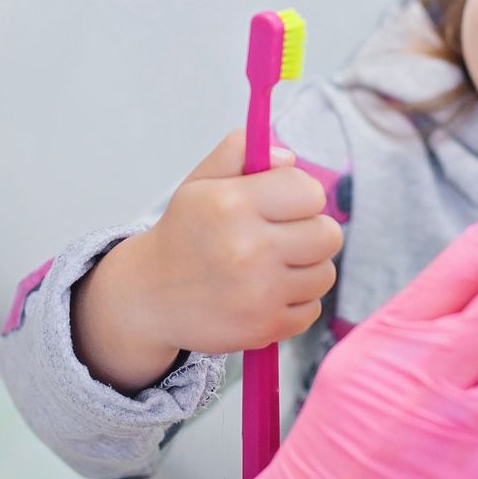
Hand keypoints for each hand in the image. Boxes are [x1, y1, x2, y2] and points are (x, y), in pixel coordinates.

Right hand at [73, 131, 340, 390]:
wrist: (149, 296)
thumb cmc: (183, 234)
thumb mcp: (199, 182)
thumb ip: (239, 151)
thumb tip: (289, 159)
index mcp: (233, 204)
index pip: (309, 191)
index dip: (302, 195)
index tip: (284, 204)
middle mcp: (248, 248)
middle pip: (328, 235)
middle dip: (312, 231)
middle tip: (285, 236)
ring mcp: (259, 292)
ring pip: (325, 274)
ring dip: (307, 268)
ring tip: (276, 265)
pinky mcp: (265, 327)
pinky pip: (312, 309)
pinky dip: (296, 302)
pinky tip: (268, 293)